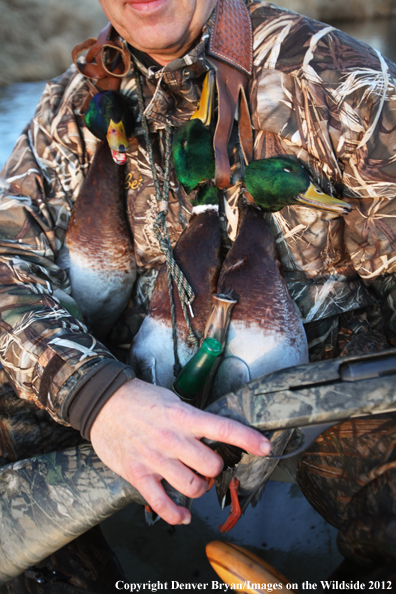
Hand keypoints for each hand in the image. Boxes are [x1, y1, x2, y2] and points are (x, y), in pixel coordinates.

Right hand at [90, 378, 270, 524]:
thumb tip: (213, 435)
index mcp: (184, 417)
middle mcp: (172, 439)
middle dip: (215, 468)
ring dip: (198, 488)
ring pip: (192, 487)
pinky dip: (176, 515)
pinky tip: (183, 516)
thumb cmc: (140, 400)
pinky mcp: (138, 474)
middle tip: (208, 464)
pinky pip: (162, 504)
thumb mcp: (173, 401)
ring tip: (193, 481)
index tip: (266, 447)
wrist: (103, 402)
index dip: (248, 439)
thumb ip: (193, 420)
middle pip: (212, 465)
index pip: (223, 429)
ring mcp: (155, 458)